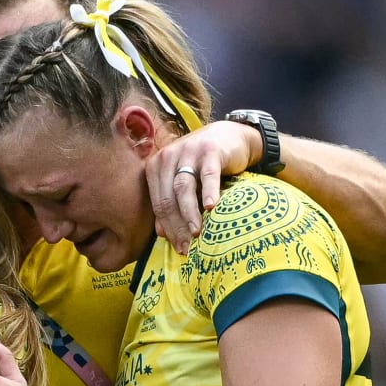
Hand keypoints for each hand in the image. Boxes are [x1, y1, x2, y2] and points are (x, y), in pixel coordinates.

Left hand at [145, 120, 259, 253]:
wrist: (230, 137)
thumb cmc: (203, 165)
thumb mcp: (184, 181)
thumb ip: (170, 203)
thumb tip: (160, 233)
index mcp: (156, 166)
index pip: (158, 204)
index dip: (168, 228)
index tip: (178, 248)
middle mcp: (168, 157)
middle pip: (168, 198)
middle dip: (177, 226)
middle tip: (187, 247)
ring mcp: (188, 152)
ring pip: (183, 188)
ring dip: (188, 212)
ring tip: (196, 232)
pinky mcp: (209, 150)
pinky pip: (207, 174)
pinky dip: (208, 191)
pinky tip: (211, 207)